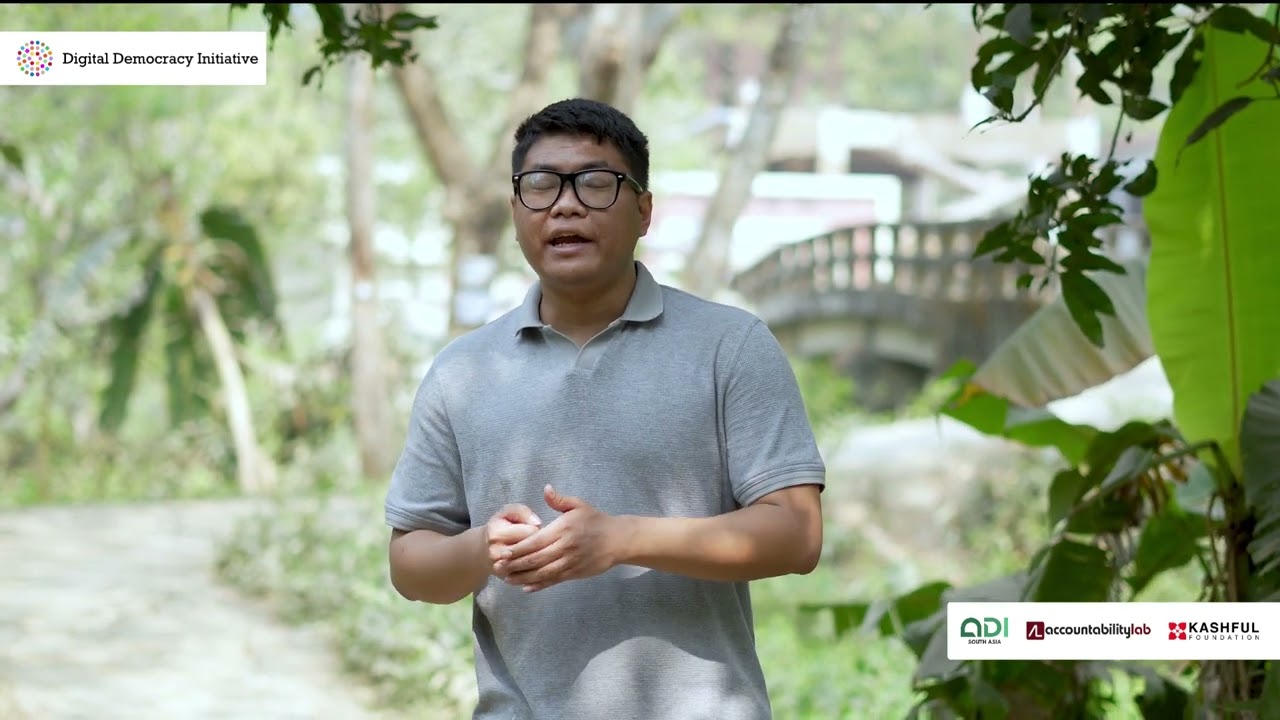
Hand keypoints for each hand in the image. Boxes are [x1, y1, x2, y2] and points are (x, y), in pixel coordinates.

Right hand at [483, 504, 542, 571]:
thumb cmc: (499, 527)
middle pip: (533, 549)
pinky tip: (537, 563)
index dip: (538, 529)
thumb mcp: (507, 513)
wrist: (483, 550)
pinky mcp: (507, 579)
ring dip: (539, 556)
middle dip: (541, 544)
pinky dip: (537, 569)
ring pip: (533, 563)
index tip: (533, 529)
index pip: (531, 532)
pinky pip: (530, 574)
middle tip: (537, 540)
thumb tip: (538, 523)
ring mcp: (502, 569)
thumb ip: (522, 512)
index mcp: (497, 534)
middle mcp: (497, 554)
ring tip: (535, 549)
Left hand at [494, 484, 622, 592]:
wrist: (618, 540)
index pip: (535, 541)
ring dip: (523, 577)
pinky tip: (526, 587)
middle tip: (498, 567)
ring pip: (543, 573)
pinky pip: (554, 581)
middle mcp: (565, 548)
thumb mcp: (579, 505)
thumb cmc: (596, 520)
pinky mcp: (575, 573)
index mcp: (563, 529)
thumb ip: (559, 500)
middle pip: (535, 559)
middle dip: (515, 564)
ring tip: (507, 579)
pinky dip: (539, 585)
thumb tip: (545, 489)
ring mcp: (570, 562)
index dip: (518, 548)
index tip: (503, 552)